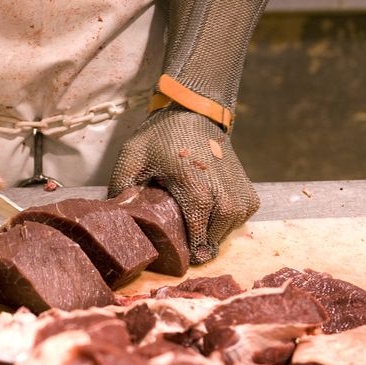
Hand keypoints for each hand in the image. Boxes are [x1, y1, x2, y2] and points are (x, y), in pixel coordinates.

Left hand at [109, 107, 259, 263]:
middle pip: (210, 243)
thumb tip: (116, 218)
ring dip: (209, 232)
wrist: (196, 112)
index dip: (183, 253)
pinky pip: (237, 222)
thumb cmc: (162, 135)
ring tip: (191, 218)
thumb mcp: (132, 157)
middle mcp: (224, 198)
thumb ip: (121, 188)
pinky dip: (223, 221)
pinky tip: (207, 209)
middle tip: (177, 234)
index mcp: (197, 193)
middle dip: (194, 244)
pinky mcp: (249, 193)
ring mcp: (240, 196)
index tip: (172, 252)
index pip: (197, 243)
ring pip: (225, 234)